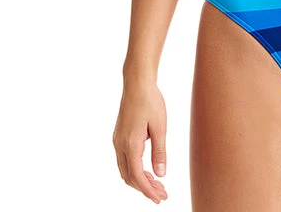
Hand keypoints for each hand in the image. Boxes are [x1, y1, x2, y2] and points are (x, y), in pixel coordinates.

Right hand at [113, 79, 168, 203]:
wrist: (137, 83)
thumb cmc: (151, 101)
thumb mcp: (160, 127)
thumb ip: (160, 152)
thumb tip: (161, 175)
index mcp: (130, 144)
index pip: (137, 176)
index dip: (148, 190)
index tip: (160, 198)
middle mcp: (120, 145)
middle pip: (129, 177)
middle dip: (145, 188)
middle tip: (162, 193)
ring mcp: (117, 141)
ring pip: (125, 170)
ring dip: (140, 180)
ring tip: (158, 184)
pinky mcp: (119, 136)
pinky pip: (124, 160)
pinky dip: (135, 170)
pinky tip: (148, 169)